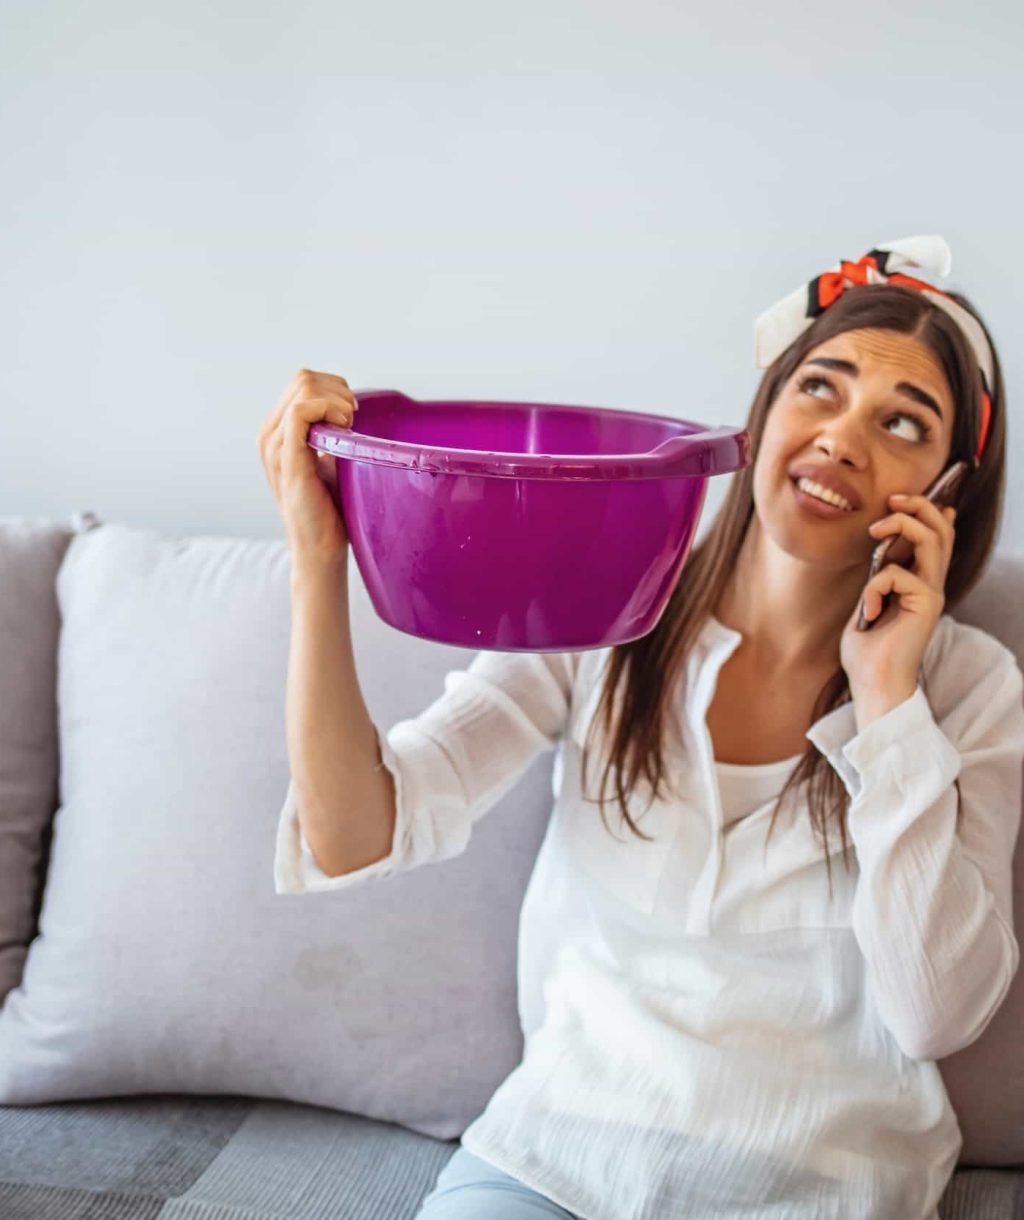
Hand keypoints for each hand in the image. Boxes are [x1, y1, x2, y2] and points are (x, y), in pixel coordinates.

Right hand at [258, 368, 358, 567]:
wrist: (321, 548)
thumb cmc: (330, 509)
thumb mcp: (329, 460)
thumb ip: (329, 434)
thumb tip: (350, 410)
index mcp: (278, 432)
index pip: (303, 382)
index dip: (334, 389)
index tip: (353, 415)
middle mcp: (270, 435)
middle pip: (304, 379)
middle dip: (337, 391)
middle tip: (353, 420)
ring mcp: (275, 447)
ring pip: (304, 390)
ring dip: (337, 401)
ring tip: (349, 427)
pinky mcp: (287, 461)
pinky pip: (300, 413)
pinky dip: (328, 411)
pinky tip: (343, 430)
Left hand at [840, 492, 957, 721]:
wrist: (874, 685)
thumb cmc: (867, 652)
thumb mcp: (867, 604)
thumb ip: (876, 578)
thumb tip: (878, 549)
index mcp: (920, 584)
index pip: (937, 539)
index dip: (929, 512)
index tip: (903, 498)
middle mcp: (931, 586)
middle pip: (940, 531)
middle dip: (918, 506)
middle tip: (891, 501)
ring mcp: (932, 595)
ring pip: (930, 541)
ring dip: (901, 527)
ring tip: (875, 532)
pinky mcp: (926, 606)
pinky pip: (896, 575)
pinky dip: (873, 588)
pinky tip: (868, 613)